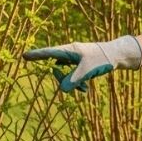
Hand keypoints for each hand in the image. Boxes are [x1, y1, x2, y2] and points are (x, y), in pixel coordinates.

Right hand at [22, 36, 141, 92]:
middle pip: (56, 67)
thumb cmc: (102, 59)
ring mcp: (75, 57)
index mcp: (69, 50)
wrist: (117, 54)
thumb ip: (73, 80)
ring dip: (72, 82)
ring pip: (65, 72)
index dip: (37, 55)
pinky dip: (77, 82)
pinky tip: (84, 89)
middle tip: (73, 88)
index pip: (49, 53)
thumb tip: (62, 90)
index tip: (24, 56)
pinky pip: (72, 74)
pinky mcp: (81, 62)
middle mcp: (70, 52)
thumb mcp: (87, 71)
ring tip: (83, 89)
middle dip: (62, 79)